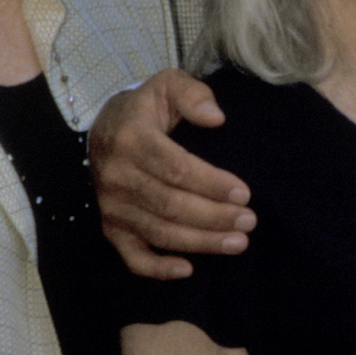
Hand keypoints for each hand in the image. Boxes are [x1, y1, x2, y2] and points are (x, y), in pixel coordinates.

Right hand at [90, 69, 251, 277]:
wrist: (105, 129)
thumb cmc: (147, 109)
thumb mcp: (167, 85)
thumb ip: (192, 94)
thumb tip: (215, 117)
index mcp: (132, 140)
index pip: (177, 169)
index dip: (213, 184)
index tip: (245, 193)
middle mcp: (116, 176)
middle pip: (171, 205)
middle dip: (215, 217)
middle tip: (250, 221)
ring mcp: (112, 206)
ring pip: (160, 233)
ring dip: (201, 243)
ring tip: (238, 242)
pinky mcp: (112, 227)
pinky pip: (132, 256)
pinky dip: (158, 269)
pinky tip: (188, 270)